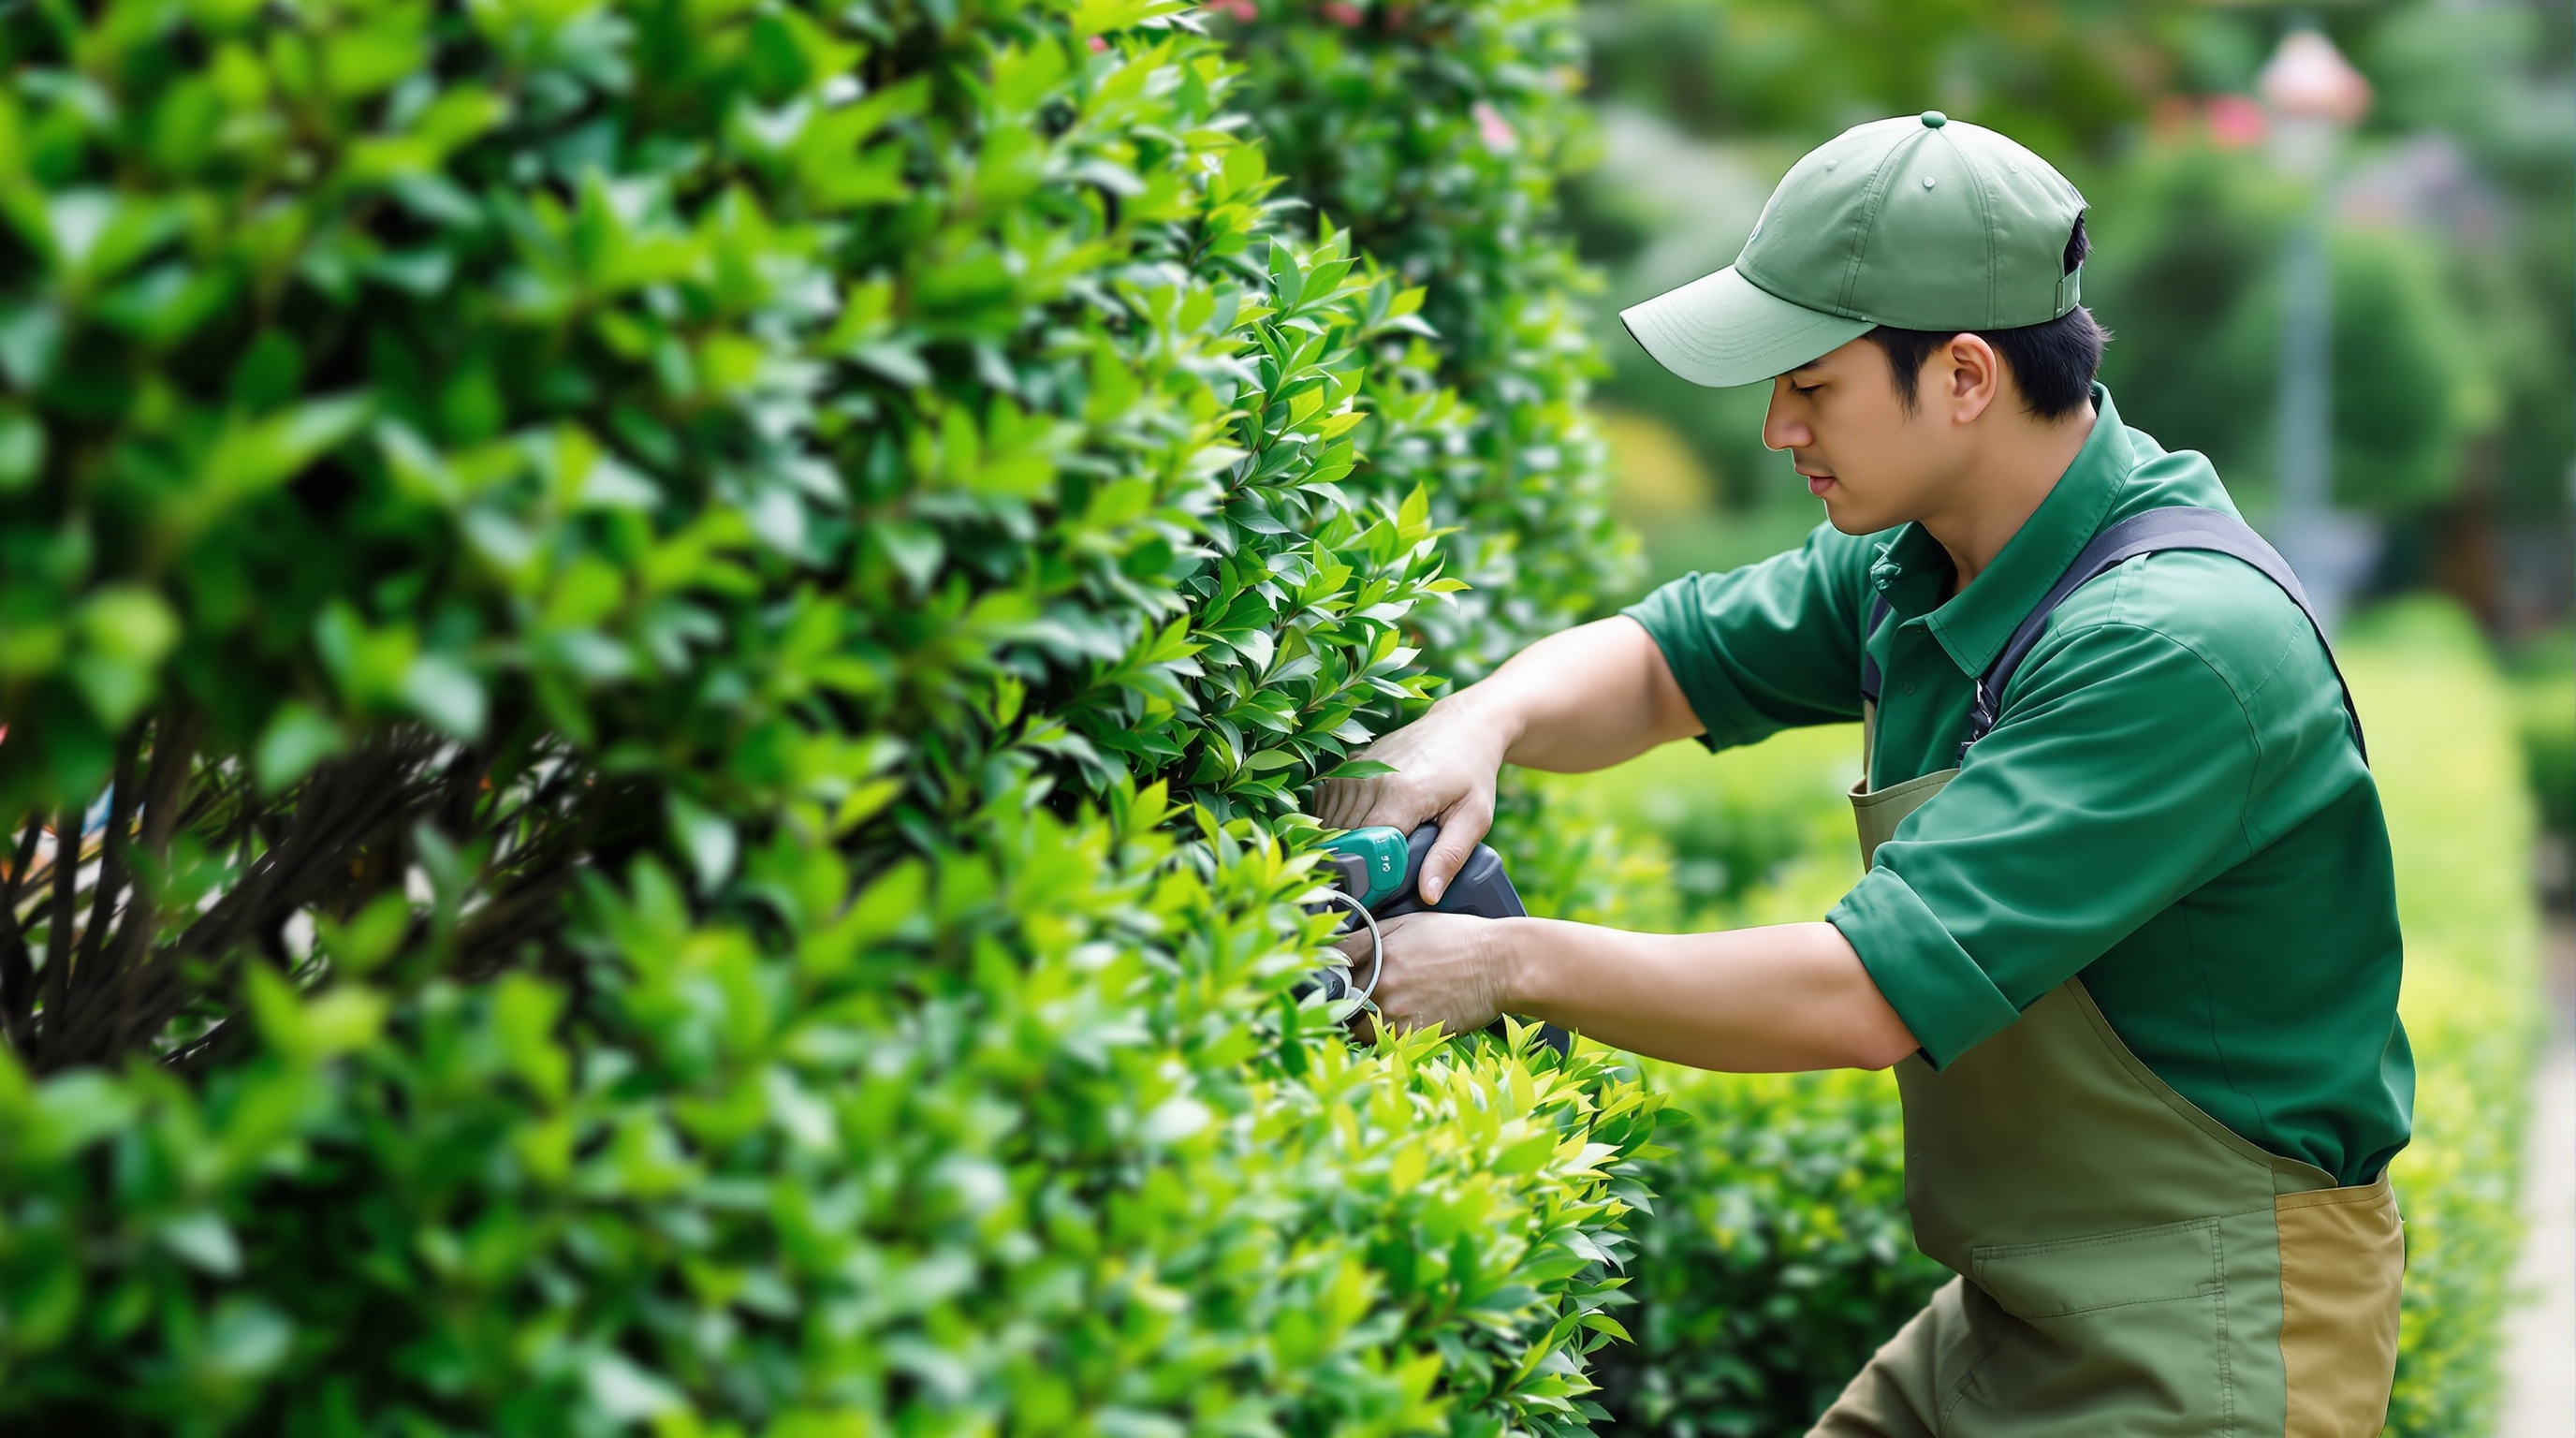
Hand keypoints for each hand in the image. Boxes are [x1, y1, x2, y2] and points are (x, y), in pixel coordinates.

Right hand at [1316, 698, 1512, 902]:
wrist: (1463, 725)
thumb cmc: (1472, 772)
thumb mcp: (1475, 817)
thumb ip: (1450, 856)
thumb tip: (1428, 895)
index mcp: (1403, 793)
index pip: (1367, 847)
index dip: (1369, 876)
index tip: (1379, 894)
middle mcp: (1371, 778)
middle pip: (1344, 837)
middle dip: (1355, 865)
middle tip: (1373, 885)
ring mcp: (1356, 767)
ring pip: (1331, 821)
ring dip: (1343, 844)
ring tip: (1366, 859)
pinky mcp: (1350, 763)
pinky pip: (1327, 802)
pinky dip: (1335, 821)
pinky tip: (1357, 832)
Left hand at [1333, 911, 1520, 1042]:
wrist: (1501, 965)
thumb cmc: (1460, 939)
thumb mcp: (1411, 922)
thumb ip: (1373, 934)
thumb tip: (1340, 946)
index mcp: (1379, 949)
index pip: (1333, 961)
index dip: (1327, 968)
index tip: (1327, 974)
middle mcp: (1381, 980)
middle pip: (1340, 997)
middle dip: (1341, 998)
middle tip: (1346, 1000)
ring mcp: (1395, 1009)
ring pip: (1356, 1025)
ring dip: (1358, 1023)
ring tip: (1369, 1018)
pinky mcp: (1412, 1034)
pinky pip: (1382, 1044)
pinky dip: (1381, 1039)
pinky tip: (1391, 1030)